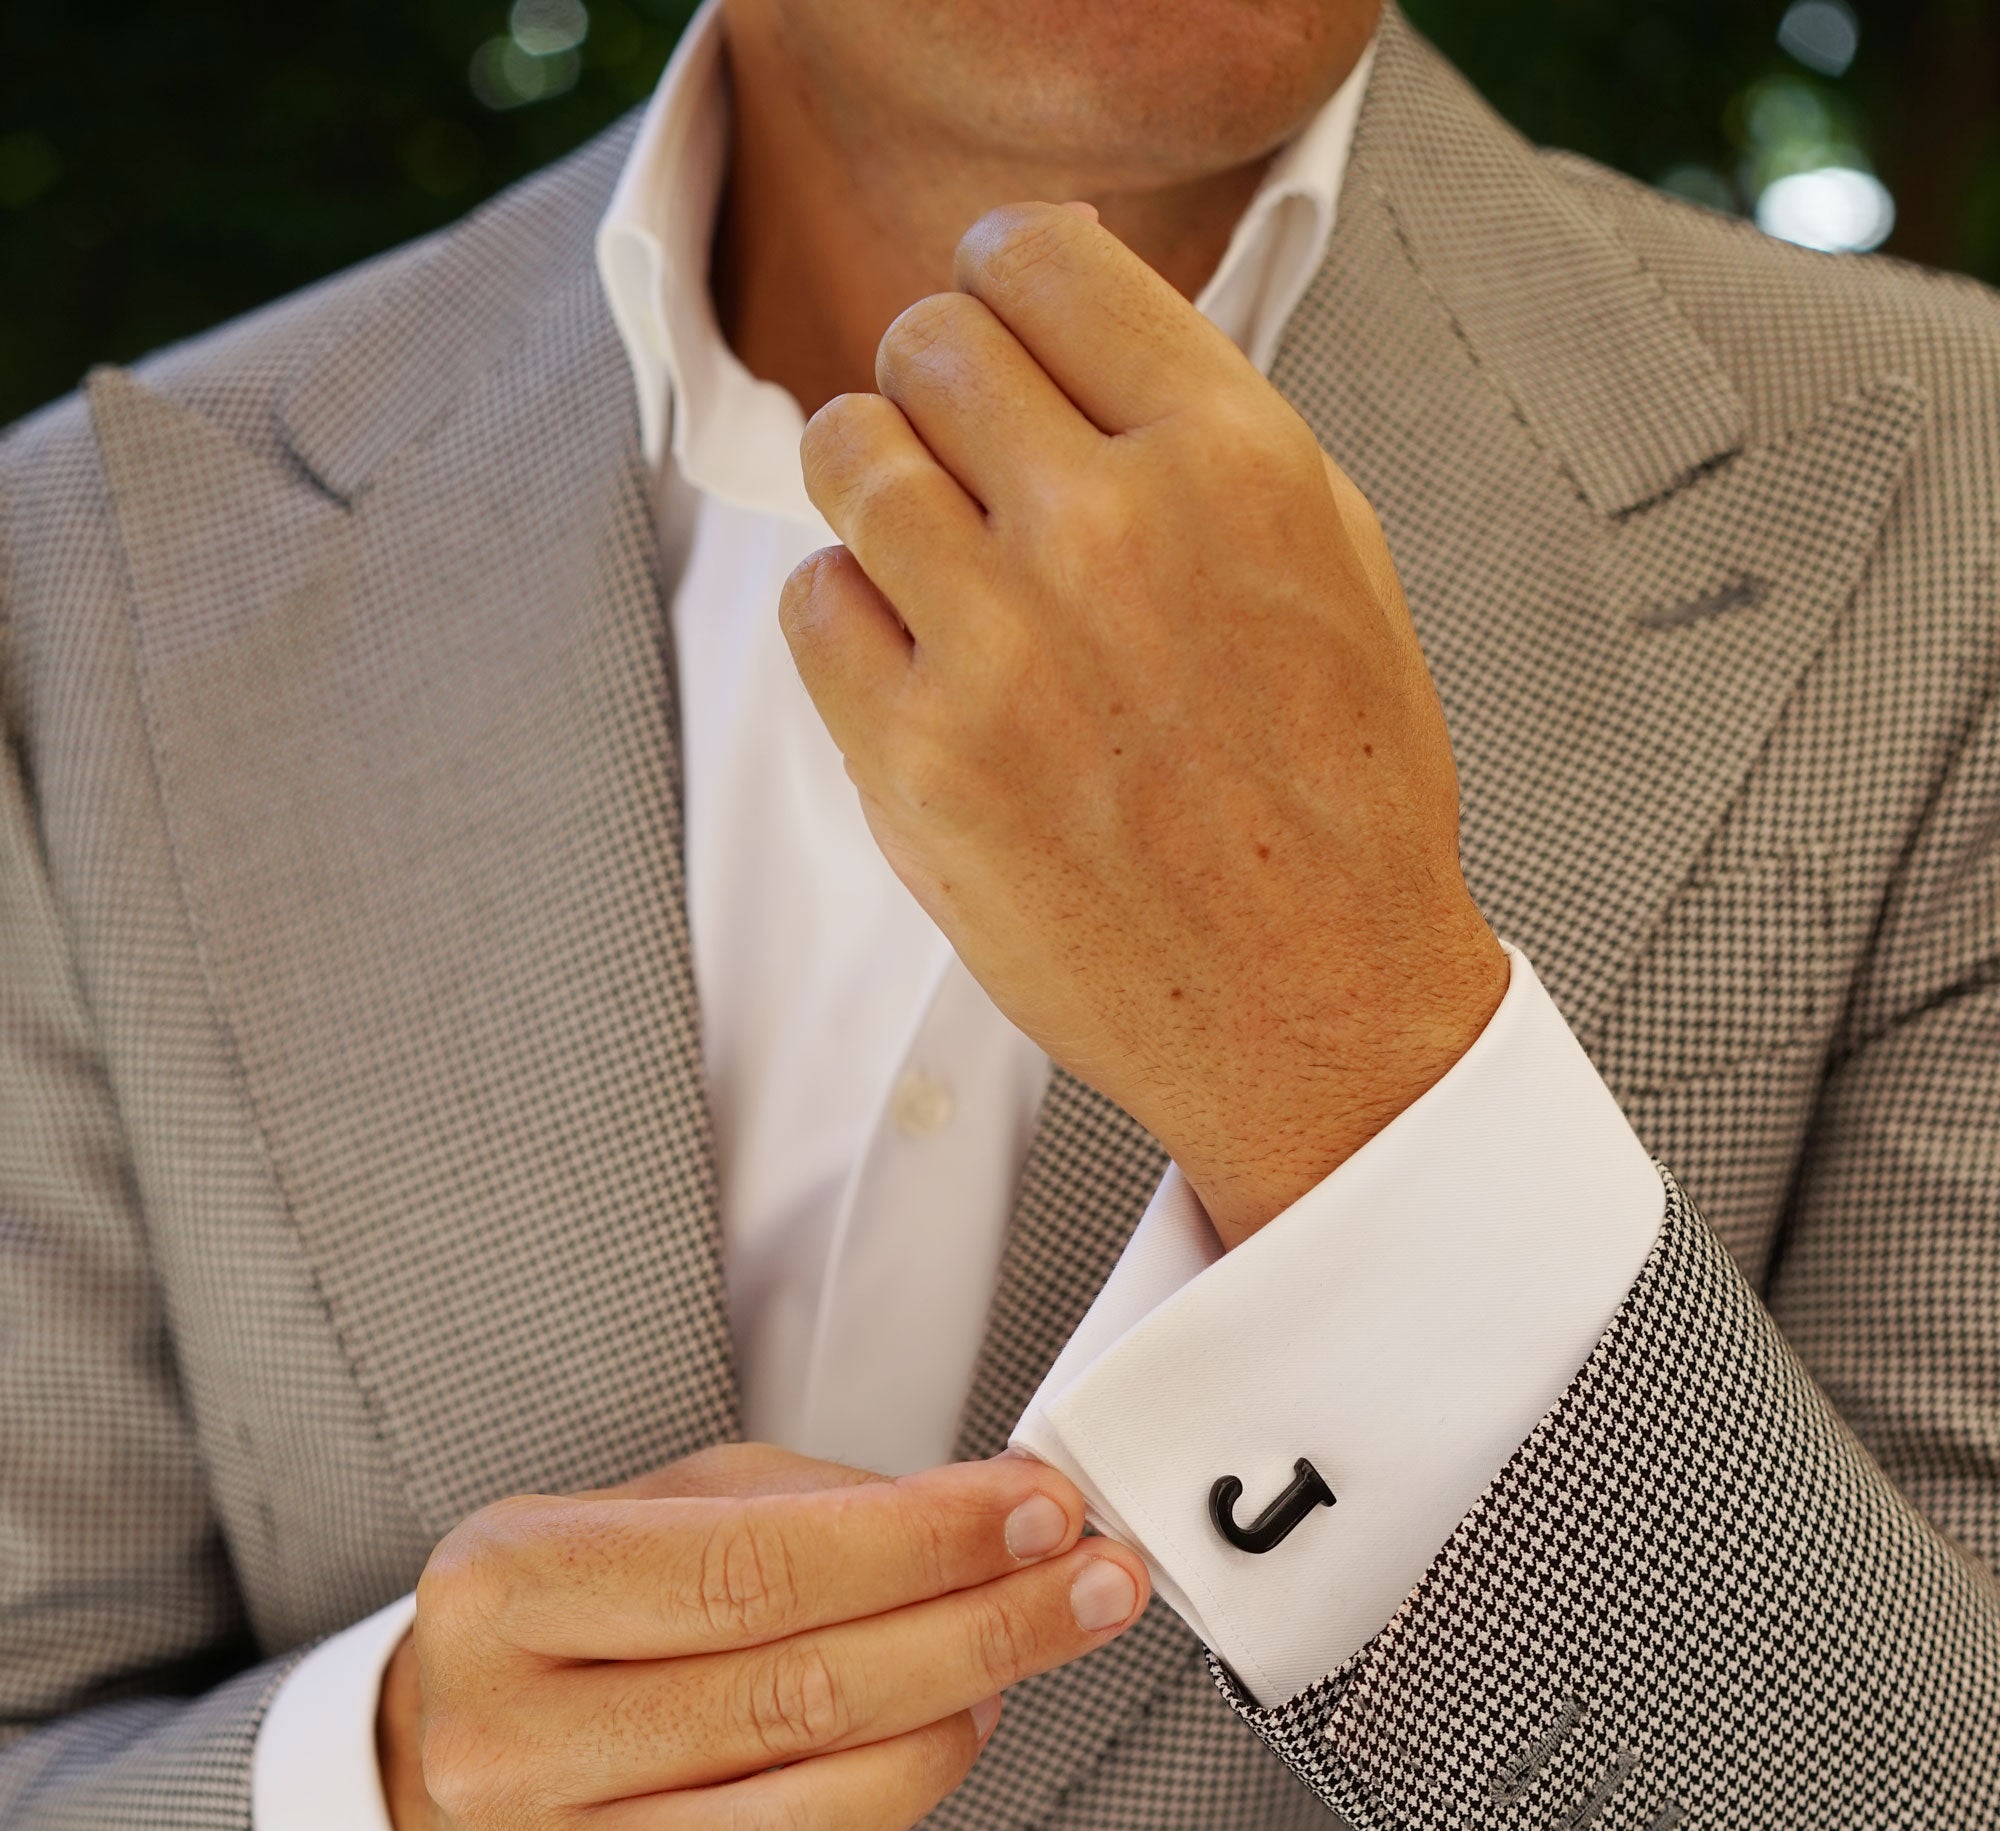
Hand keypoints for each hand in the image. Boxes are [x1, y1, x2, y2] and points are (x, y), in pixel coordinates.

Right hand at [377, 1442, 1149, 1830]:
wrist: (447, 1761)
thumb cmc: (577, 1625)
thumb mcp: (657, 1511)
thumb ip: (815, 1505)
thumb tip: (993, 1517)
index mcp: (503, 1589)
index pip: (754, 1568)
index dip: (922, 1543)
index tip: (1038, 1513)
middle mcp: (502, 1740)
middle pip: (796, 1697)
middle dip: (978, 1634)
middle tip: (1084, 1592)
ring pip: (801, 1828)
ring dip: (941, 1749)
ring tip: (994, 1688)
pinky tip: (904, 1786)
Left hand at [781, 203, 1508, 1248]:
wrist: (1316, 1011)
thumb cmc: (1336, 799)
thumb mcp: (1333, 561)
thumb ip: (1202, 429)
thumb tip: (1073, 335)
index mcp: (1232, 458)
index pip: (1042, 257)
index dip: (1005, 279)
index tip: (1001, 321)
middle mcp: (1109, 530)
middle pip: (930, 344)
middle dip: (940, 386)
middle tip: (968, 455)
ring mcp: (998, 649)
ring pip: (847, 454)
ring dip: (877, 483)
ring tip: (929, 548)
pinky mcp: (916, 763)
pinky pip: (812, 604)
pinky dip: (851, 618)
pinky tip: (923, 662)